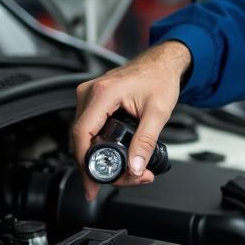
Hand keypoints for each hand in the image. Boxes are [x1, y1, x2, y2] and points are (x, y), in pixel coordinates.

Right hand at [70, 40, 191, 201]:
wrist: (163, 62)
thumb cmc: (160, 77)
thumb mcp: (158, 112)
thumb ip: (146, 141)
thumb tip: (135, 167)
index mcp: (104, 93)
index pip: (82, 133)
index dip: (85, 162)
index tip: (93, 182)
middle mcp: (90, 92)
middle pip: (82, 139)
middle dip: (99, 166)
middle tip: (125, 179)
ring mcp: (89, 95)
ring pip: (84, 136)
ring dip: (101, 157)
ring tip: (128, 171)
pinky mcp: (93, 100)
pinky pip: (89, 128)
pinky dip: (100, 145)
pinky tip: (116, 157)